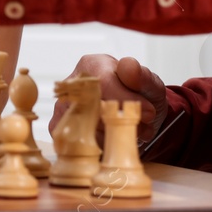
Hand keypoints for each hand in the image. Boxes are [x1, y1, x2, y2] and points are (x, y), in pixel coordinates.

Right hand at [51, 55, 168, 142]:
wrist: (135, 117)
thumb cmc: (139, 96)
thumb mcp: (150, 85)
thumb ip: (142, 75)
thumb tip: (128, 67)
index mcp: (92, 65)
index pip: (104, 83)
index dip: (126, 100)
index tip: (148, 113)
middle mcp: (72, 84)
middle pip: (92, 106)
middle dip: (121, 121)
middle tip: (144, 128)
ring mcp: (63, 106)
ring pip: (85, 126)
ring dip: (113, 135)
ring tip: (133, 133)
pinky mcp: (60, 127)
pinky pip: (78, 141)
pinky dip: (101, 146)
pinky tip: (115, 140)